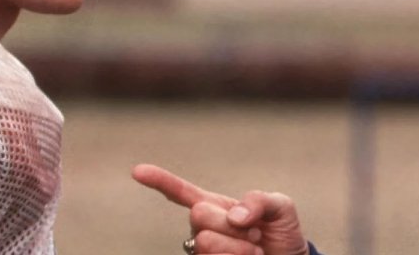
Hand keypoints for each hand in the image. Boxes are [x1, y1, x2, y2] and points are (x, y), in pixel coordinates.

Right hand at [132, 163, 309, 254]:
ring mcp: (204, 252)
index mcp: (215, 206)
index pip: (182, 192)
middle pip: (199, 215)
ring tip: (254, 249)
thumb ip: (260, 200)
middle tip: (255, 232)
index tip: (136, 171)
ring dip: (240, 246)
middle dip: (232, 223)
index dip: (159, 180)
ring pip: (206, 242)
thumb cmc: (281, 234)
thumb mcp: (281, 207)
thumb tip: (236, 215)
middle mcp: (204, 229)